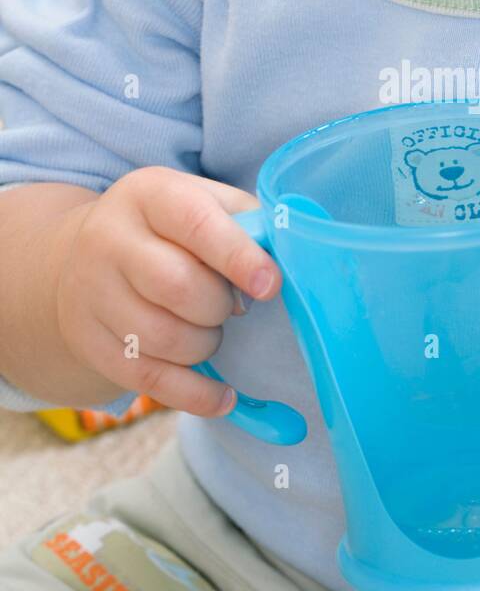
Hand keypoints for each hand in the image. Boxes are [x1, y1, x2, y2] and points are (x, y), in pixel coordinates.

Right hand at [56, 166, 281, 416]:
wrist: (80, 259)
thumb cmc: (168, 230)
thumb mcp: (203, 204)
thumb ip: (248, 223)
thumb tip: (288, 257)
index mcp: (147, 195)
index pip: (195, 222)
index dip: (238, 256)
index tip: (270, 286)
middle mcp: (109, 239)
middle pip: (177, 285)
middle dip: (219, 306)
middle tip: (230, 306)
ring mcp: (92, 293)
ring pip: (164, 337)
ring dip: (206, 344)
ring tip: (210, 330)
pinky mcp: (90, 342)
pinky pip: (149, 380)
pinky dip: (195, 394)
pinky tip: (222, 395)